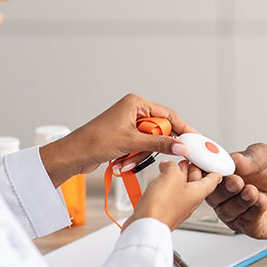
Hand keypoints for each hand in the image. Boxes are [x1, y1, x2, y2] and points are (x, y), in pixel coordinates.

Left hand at [39, 94, 194, 186]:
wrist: (73, 155)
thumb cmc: (93, 141)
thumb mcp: (131, 142)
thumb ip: (160, 143)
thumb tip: (182, 145)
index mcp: (136, 103)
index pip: (168, 114)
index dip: (182, 128)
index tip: (194, 140)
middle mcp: (134, 112)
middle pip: (160, 130)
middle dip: (152, 146)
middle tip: (148, 154)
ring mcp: (129, 125)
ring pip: (150, 142)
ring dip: (140, 155)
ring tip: (126, 160)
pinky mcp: (125, 138)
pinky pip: (140, 149)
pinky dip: (134, 158)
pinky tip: (122, 162)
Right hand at [123, 161, 221, 231]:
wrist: (145, 226)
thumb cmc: (162, 208)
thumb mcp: (171, 176)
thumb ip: (173, 166)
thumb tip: (169, 165)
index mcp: (198, 192)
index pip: (212, 179)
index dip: (213, 169)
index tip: (214, 162)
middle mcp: (189, 200)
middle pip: (196, 181)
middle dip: (193, 168)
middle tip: (190, 159)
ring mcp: (177, 205)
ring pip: (182, 186)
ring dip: (178, 175)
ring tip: (173, 165)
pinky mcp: (164, 208)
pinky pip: (169, 193)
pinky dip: (167, 183)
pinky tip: (160, 179)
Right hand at [206, 143, 266, 238]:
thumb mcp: (266, 155)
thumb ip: (250, 157)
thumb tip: (235, 158)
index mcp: (224, 176)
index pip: (207, 175)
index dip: (208, 172)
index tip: (217, 168)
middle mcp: (226, 197)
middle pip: (214, 196)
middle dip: (225, 189)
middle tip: (236, 181)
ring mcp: (237, 213)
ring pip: (228, 211)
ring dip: (240, 201)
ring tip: (252, 191)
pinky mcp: (251, 227)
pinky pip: (247, 222)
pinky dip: (253, 211)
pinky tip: (261, 201)